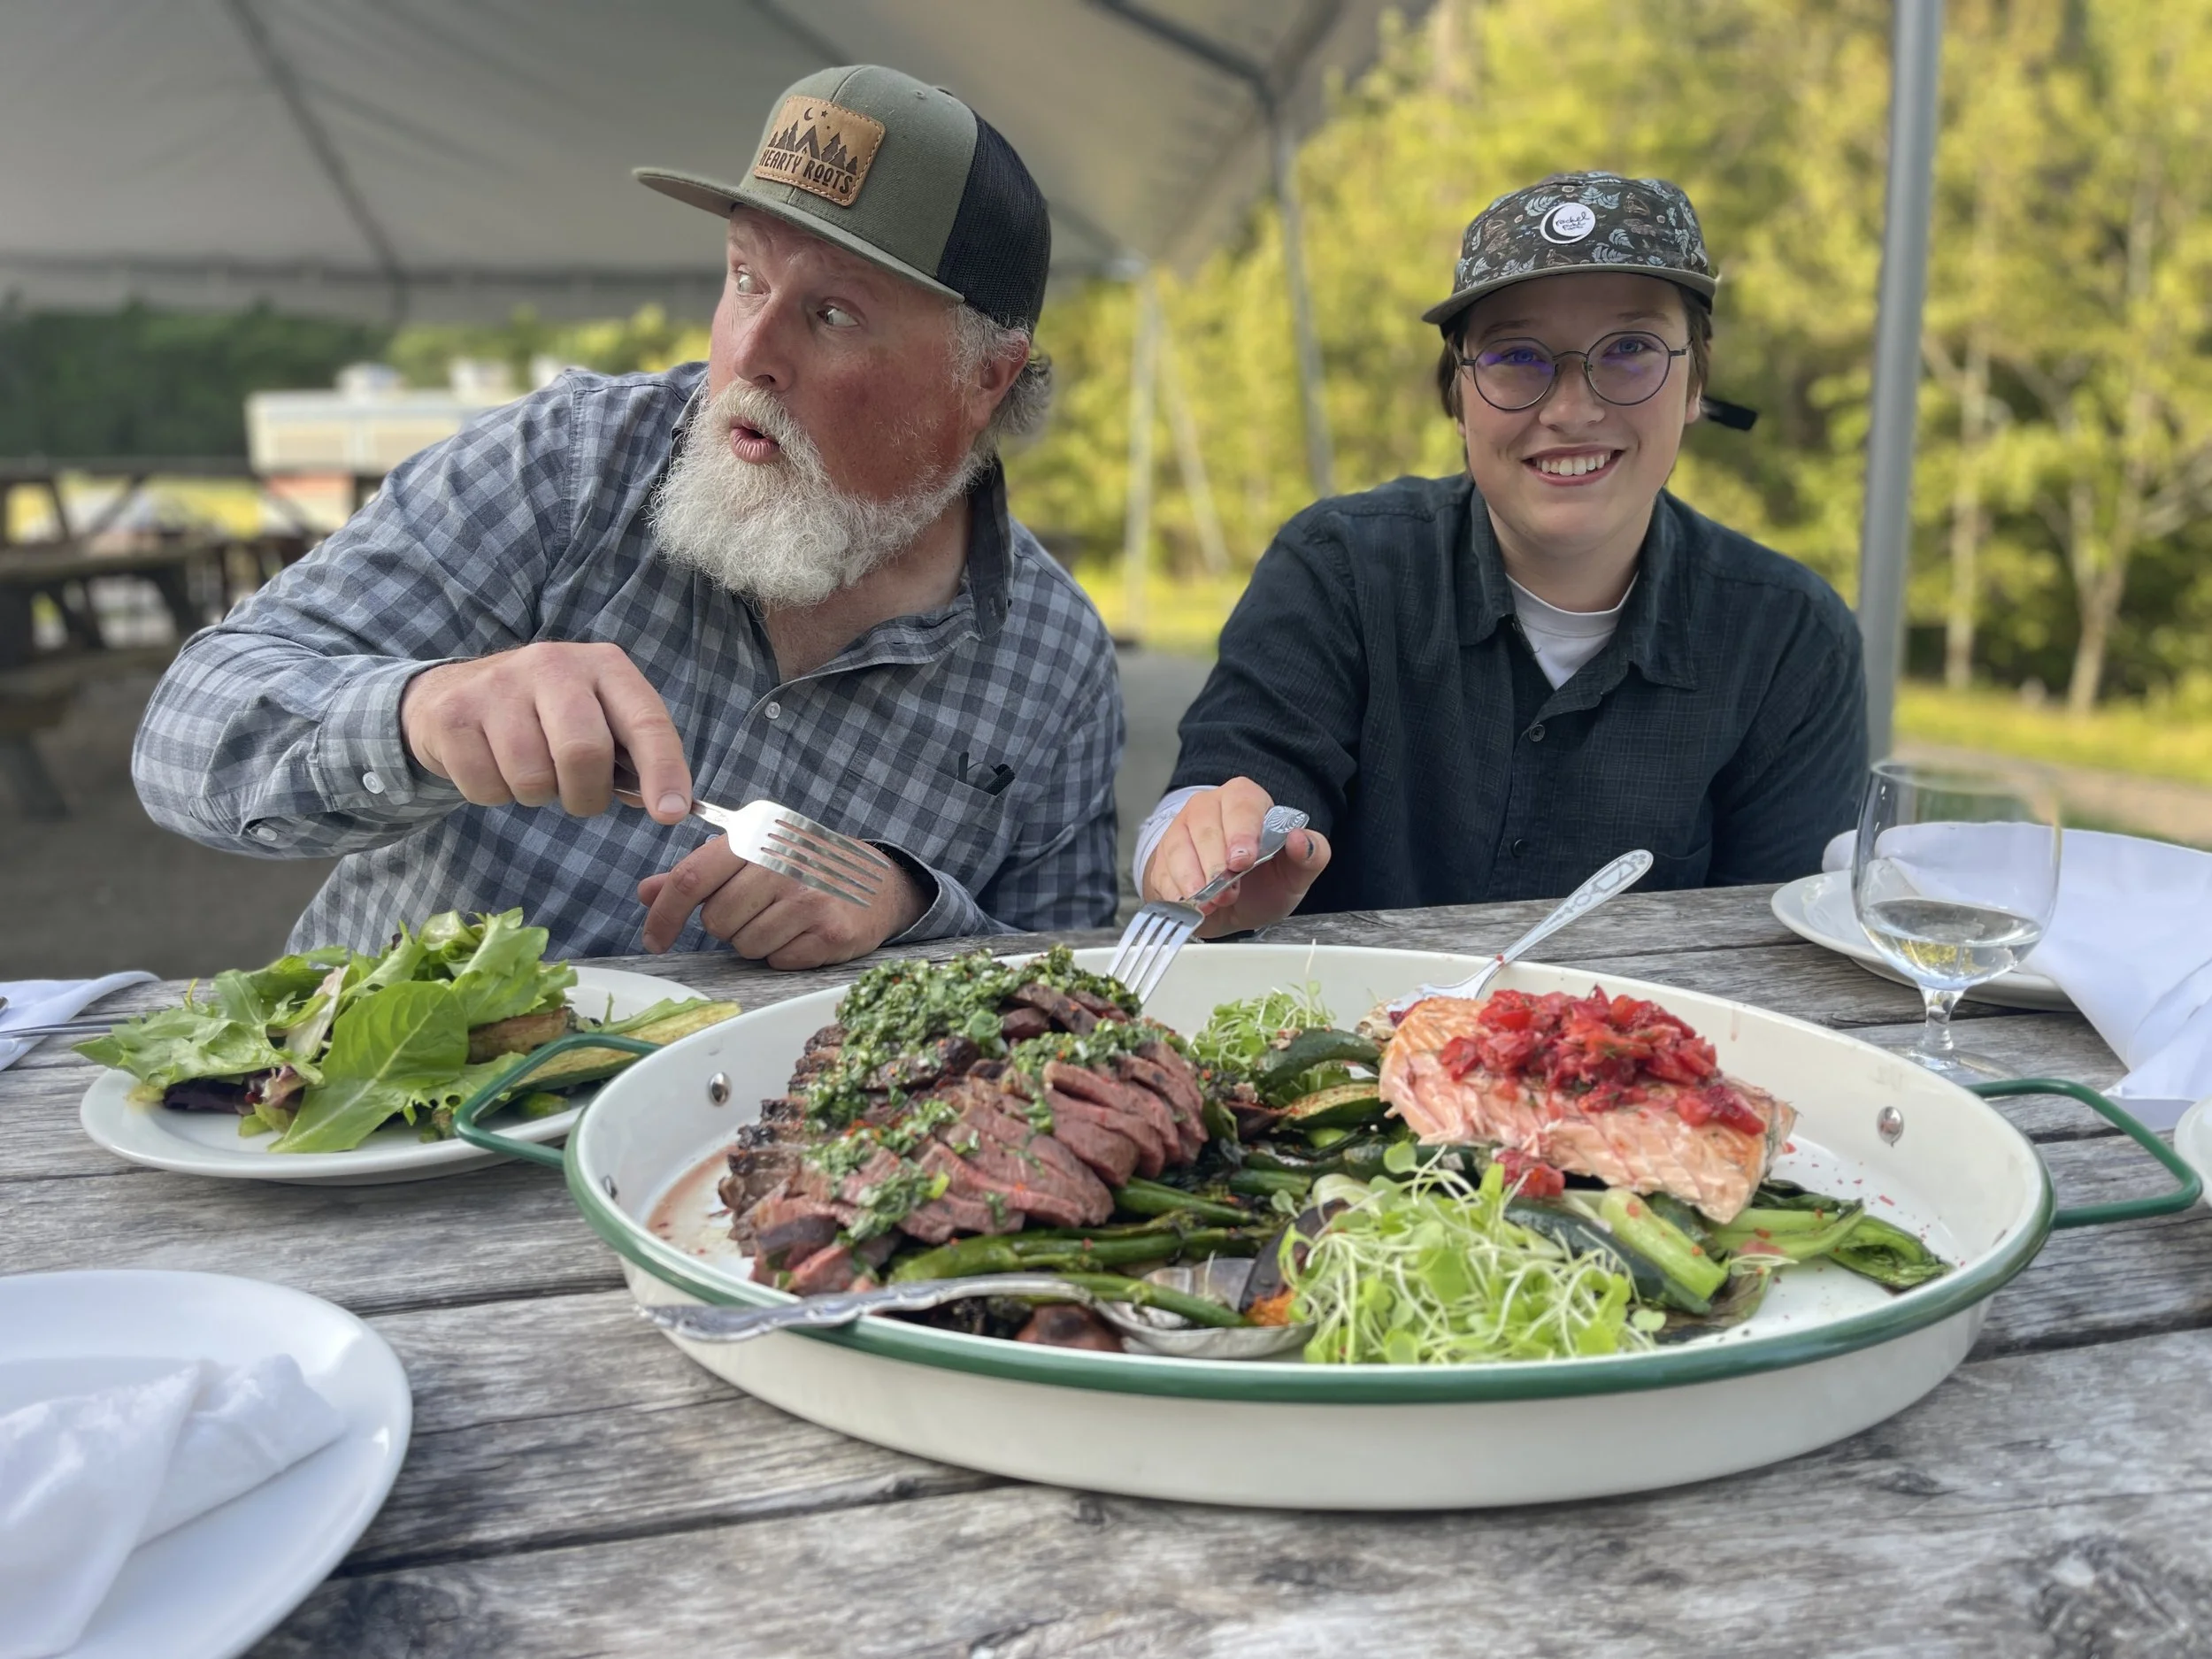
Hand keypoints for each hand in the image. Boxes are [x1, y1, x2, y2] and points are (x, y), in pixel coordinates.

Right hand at [399, 642, 690, 823]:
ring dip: (537, 795)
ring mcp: (498, 685)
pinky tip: (493, 766)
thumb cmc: (546, 716)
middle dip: (586, 795)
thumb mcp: (598, 717)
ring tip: (531, 771)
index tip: (670, 814)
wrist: (454, 689)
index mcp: (604, 666)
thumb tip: (668, 805)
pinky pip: (487, 787)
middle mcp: (552, 664)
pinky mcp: (453, 714)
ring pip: (532, 777)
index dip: (663, 771)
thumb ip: (633, 756)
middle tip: (578, 796)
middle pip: (583, 751)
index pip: (645, 721)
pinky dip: (495, 795)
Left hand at [636, 838, 928, 967]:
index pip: (692, 879)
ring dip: (755, 940)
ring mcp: (810, 899)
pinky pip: (777, 960)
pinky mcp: (831, 933)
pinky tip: (803, 933)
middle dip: (726, 925)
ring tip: (783, 919)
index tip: (654, 939)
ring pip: (745, 945)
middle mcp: (784, 862)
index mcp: (760, 835)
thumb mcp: (754, 853)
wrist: (881, 879)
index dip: (664, 914)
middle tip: (756, 909)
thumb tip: (646, 893)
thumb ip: (699, 872)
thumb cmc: (806, 863)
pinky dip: (783, 953)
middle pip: (716, 920)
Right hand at [1141, 777, 1330, 937]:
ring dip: (1194, 878)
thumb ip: (1311, 855)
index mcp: (1244, 800)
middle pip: (1204, 825)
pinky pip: (1161, 870)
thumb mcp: (1296, 873)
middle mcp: (1208, 807)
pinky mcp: (1161, 858)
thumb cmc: (1265, 881)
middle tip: (1228, 891)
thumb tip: (1301, 840)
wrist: (1231, 905)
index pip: (1241, 804)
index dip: (1242, 832)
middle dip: (1216, 863)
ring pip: (1178, 846)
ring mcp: (1180, 831)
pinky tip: (1190, 904)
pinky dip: (1175, 891)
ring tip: (1211, 902)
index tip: (1243, 860)